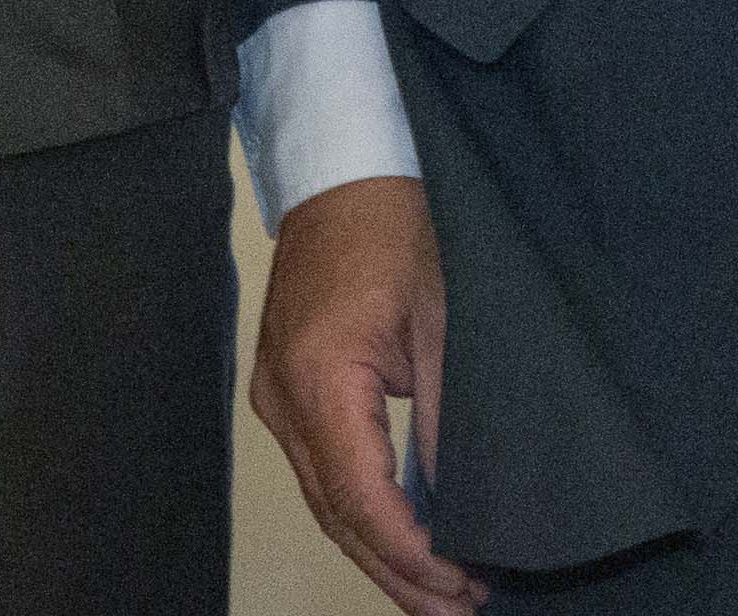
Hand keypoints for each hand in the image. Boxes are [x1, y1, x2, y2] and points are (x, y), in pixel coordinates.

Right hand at [252, 175, 482, 615]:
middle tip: (456, 614)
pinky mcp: (285, 390)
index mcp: (318, 378)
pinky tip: (403, 539)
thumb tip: (460, 502)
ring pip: (326, 502)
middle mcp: (282, 399)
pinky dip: (362, 511)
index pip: (362, 496)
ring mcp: (276, 398)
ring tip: (438, 597)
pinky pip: (323, 471)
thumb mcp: (443, 319)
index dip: (411, 553)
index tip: (462, 586)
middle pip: (336, 515)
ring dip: (378, 552)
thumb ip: (444, 416)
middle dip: (396, 573)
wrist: (345, 167)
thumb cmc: (399, 226)